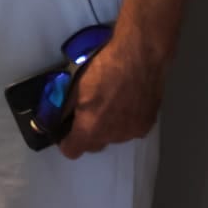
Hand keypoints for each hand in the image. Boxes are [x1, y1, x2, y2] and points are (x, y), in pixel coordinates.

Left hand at [58, 38, 163, 158]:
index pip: (72, 151)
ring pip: (113, 137)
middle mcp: (112, 137)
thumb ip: (67, 106)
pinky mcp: (148, 124)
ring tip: (109, 103)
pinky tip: (125, 102)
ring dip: (108, 127)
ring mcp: (132, 132)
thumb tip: (59, 116)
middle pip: (94, 145)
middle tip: (86, 113)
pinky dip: (125, 121)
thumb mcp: (76, 84)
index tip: (65, 132)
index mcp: (91, 128)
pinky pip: (130, 129)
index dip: (66, 142)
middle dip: (87, 134)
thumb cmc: (104, 67)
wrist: (140, 56)